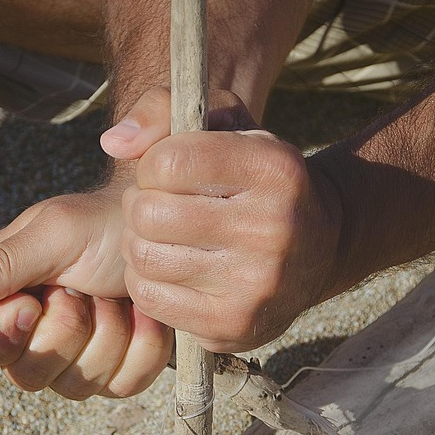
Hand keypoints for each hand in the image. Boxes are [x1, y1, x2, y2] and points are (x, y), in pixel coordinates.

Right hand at [0, 184, 172, 399]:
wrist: (164, 229)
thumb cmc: (100, 223)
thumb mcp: (52, 234)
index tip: (28, 303)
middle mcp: (26, 339)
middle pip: (25, 376)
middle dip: (66, 328)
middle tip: (81, 286)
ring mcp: (72, 362)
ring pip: (77, 386)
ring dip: (107, 332)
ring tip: (112, 293)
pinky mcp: (115, 373)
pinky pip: (122, 384)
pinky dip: (141, 345)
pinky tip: (141, 313)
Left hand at [113, 88, 343, 351]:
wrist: (320, 247)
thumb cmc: (255, 178)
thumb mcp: (226, 124)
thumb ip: (163, 109)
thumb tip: (114, 144)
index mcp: (273, 167)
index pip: (168, 163)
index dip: (153, 165)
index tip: (169, 171)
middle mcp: (272, 227)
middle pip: (149, 213)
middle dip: (141, 206)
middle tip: (159, 207)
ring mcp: (256, 283)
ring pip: (144, 258)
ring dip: (139, 244)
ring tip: (162, 237)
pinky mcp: (234, 325)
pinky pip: (151, 300)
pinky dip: (146, 282)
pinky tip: (168, 269)